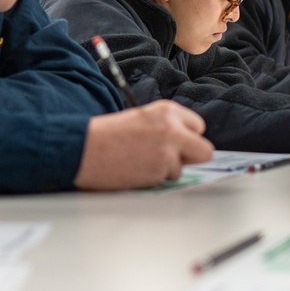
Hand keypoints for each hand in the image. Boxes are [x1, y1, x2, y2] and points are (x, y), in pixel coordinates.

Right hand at [75, 100, 213, 189]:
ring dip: (166, 169)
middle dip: (190, 157)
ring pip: (182, 168)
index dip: (187, 138)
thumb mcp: (143, 119)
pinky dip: (154, 178)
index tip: (174, 142)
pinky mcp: (160, 170)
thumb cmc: (109, 135)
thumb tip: (187, 146)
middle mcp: (173, 128)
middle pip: (204, 151)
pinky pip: (166, 179)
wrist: (85, 148)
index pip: (198, 127)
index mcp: (167, 110)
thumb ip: (167, 128)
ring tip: (141, 162)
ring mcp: (168, 150)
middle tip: (171, 158)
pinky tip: (136, 169)